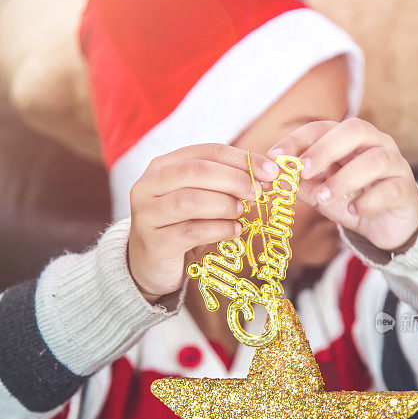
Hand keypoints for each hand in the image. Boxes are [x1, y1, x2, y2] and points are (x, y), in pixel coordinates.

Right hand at [128, 143, 279, 302]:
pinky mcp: (153, 243)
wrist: (151, 266)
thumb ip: (224, 185)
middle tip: (257, 193)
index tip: (270, 171)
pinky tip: (233, 231)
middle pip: (196, 172)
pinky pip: (191, 232)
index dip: (241, 159)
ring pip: (191, 201)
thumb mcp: (200, 200)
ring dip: (225, 205)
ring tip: (242, 213)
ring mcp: (146, 215)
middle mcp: (148, 186)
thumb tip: (266, 176)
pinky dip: (219, 230)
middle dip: (234, 180)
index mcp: (162, 167)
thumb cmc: (181, 227)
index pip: (206, 152)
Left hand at [266, 118, 417, 252]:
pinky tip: (353, 211)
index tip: (275, 156)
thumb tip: (274, 178)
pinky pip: (390, 190)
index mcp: (351, 139)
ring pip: (374, 160)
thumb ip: (301, 184)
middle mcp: (376, 144)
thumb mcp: (321, 194)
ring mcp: (395, 165)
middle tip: (304, 170)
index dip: (298, 139)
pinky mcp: (406, 190)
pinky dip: (368, 201)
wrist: (387, 227)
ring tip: (324, 198)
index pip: (323, 127)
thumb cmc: (353, 201)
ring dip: (344, 179)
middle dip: (325, 149)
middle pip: (354, 130)